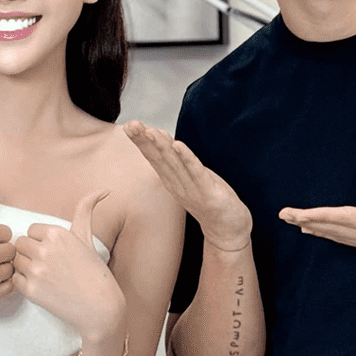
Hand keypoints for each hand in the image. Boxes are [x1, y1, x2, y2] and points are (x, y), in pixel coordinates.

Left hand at [12, 190, 125, 341]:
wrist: (99, 306)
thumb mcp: (87, 237)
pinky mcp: (31, 290)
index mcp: (57, 233)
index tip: (53, 252)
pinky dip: (24, 283)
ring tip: (44, 275)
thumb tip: (103, 190)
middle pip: (20, 244)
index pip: (31, 230)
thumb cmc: (93, 271)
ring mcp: (37, 271)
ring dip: (25, 267)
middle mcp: (45, 250)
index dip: (40, 241)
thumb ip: (85, 210)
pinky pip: (15, 279)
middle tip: (46, 264)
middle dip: (30, 253)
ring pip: (15, 261)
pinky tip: (41, 286)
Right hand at [122, 121, 252, 252]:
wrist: (227, 230)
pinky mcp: (209, 192)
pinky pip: (196, 172)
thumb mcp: (188, 177)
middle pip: (158, 158)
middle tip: (131, 125)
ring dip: (162, 146)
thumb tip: (163, 138)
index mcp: (171, 179)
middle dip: (144, 141)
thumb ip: (175, 160)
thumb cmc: (208, 199)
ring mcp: (192, 189)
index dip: (141, 141)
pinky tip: (178, 145)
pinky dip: (187, 158)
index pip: (153, 157)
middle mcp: (177, 184)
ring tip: (150, 131)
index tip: (128, 126)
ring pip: (174, 163)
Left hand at [279, 182, 355, 261]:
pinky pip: (346, 239)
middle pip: (333, 229)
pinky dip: (331, 234)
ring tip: (296, 223)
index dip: (318, 215)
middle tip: (283, 215)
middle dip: (308, 221)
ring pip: (338, 235)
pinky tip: (324, 233)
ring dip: (316, 228)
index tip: (296, 214)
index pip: (341, 219)